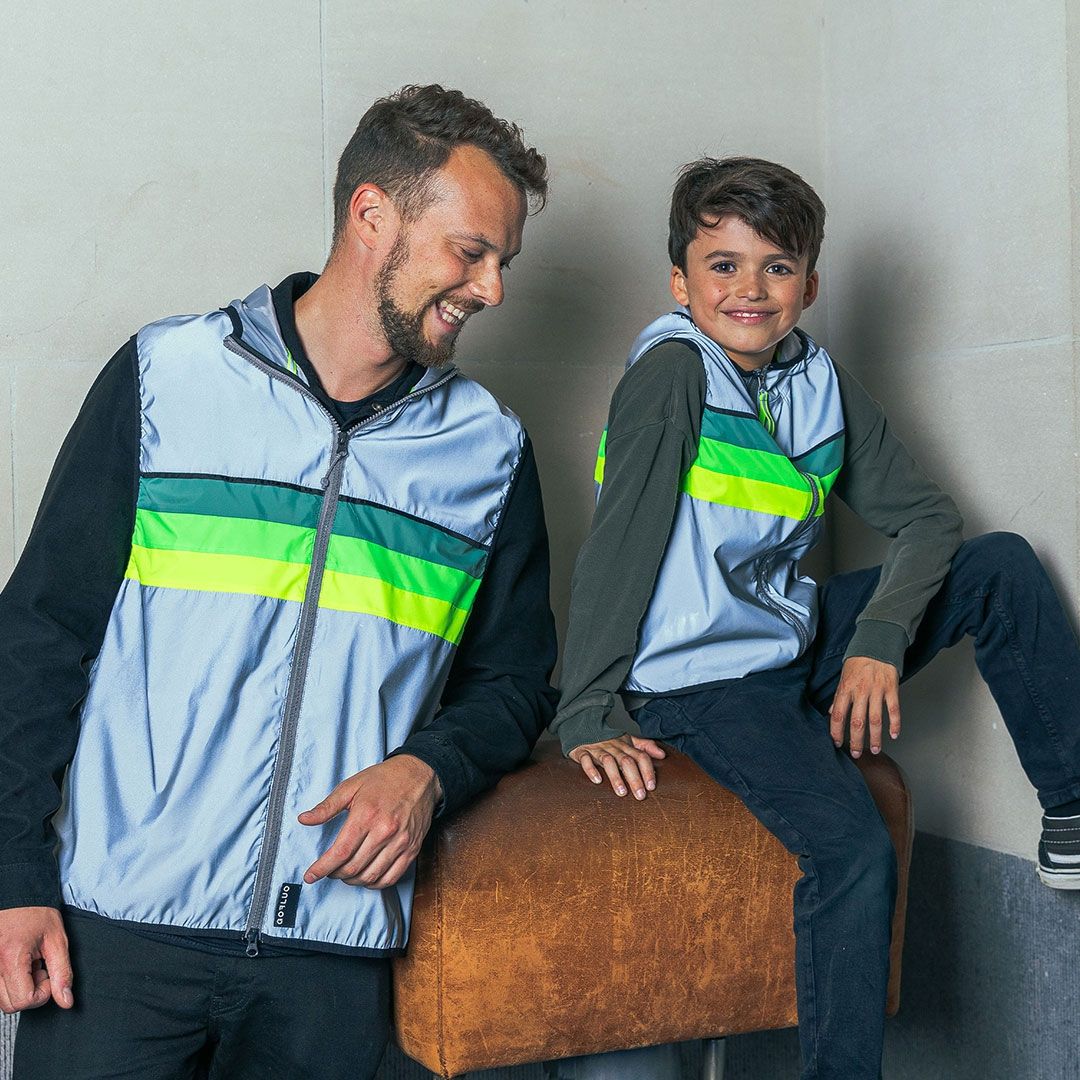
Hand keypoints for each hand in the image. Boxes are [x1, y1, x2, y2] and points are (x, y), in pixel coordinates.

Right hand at [0, 907, 72, 1013]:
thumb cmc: (37, 914)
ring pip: (1, 1000)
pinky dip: (8, 982)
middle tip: (38, 967)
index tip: (48, 971)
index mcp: (10, 958)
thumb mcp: (57, 940)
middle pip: (10, 1005)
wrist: (17, 896)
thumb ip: (62, 973)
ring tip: (27, 963)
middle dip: (30, 992)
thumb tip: (66, 1002)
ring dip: (18, 988)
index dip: (43, 992)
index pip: (24, 1000)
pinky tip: (17, 964)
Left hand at [298, 755, 441, 889]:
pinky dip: (375, 883)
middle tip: (328, 870)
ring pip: (371, 877)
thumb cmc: (384, 779)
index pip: (340, 852)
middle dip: (335, 874)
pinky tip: (366, 876)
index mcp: (366, 815)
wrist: (419, 775)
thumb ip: (327, 806)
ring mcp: (400, 842)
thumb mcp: (351, 786)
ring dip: (353, 881)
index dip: (322, 868)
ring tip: (345, 873)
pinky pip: (391, 877)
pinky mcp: (412, 849)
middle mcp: (384, 831)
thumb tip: (304, 820)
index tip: (310, 876)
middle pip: (353, 868)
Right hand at [569, 734, 666, 798]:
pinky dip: (591, 769)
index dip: (647, 771)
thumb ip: (645, 747)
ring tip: (622, 792)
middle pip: (626, 761)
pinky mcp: (582, 752)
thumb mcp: (628, 741)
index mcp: (625, 745)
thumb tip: (663, 755)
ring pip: (608, 761)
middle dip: (635, 779)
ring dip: (616, 777)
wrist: (583, 725)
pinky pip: (586, 759)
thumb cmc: (608, 739)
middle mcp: (613, 747)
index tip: (651, 787)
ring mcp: (597, 749)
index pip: (640, 756)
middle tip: (640, 796)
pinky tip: (597, 780)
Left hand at [830, 656, 900, 757]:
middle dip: (856, 741)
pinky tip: (894, 735)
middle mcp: (860, 691)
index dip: (836, 731)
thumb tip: (831, 713)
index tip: (837, 743)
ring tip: (876, 749)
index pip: (838, 715)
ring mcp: (877, 690)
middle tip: (857, 754)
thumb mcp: (843, 677)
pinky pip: (894, 710)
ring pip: (876, 719)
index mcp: (845, 689)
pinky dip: (895, 724)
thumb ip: (838, 697)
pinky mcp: (891, 688)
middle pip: (857, 722)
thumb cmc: (858, 661)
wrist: (876, 643)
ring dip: (876, 737)